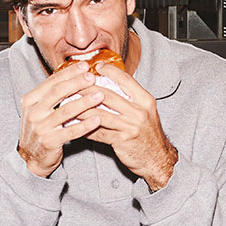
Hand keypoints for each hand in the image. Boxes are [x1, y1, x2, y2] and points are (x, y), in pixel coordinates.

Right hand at [16, 61, 104, 177]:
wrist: (31, 157)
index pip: (51, 82)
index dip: (69, 73)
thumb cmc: (41, 129)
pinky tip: (98, 119)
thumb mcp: (40, 109)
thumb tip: (75, 76)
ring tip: (100, 95)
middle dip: (77, 83)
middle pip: (57, 92)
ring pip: (66, 111)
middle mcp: (34, 112)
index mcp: (31, 100)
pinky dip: (85, 125)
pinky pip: (71, 131)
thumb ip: (53, 95)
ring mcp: (41, 127)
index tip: (84, 66)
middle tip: (93, 77)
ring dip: (85, 102)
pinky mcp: (50, 141)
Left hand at [83, 63, 178, 190]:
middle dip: (88, 89)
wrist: (157, 159)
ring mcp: (130, 127)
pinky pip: (98, 132)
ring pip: (99, 114)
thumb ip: (130, 98)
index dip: (110, 71)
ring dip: (81, 109)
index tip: (97, 66)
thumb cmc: (148, 133)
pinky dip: (85, 128)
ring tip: (68, 104)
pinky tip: (75, 125)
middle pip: (108, 95)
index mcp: (145, 100)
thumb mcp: (146, 111)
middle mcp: (139, 112)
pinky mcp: (121, 141)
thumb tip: (110, 84)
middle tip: (73, 84)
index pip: (125, 80)